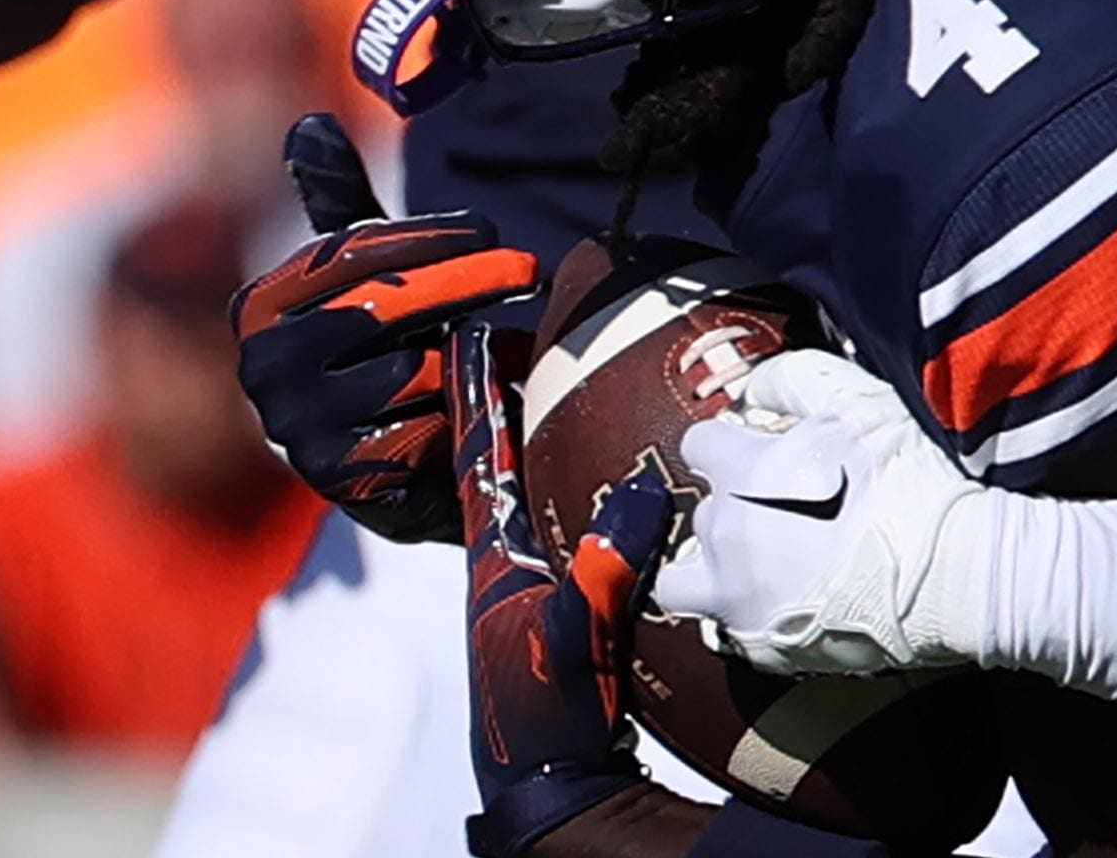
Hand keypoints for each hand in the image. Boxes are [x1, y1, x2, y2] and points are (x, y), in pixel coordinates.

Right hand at [233, 115, 540, 541]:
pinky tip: (482, 403)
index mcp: (261, 307)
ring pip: (413, 370)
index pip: (347, 251)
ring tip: (503, 344)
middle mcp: (263, 369)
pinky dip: (465, 411)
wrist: (407, 464)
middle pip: (382, 304)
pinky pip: (427, 429)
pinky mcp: (343, 482)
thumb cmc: (390, 347)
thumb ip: (339, 202)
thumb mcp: (364, 270)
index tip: (488, 228)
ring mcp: (297, 430)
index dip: (425, 235)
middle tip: (529, 268)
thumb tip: (306, 122)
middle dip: (467, 281)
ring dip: (472, 353)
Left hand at [453, 319, 674, 857]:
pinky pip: (565, 526)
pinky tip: (616, 479)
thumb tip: (641, 489)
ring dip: (543, 443)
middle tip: (529, 340)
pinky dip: (579, 489)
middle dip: (510, 402)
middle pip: (501, 463)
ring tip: (567, 389)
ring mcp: (529, 584)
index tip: (479, 331)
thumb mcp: (574, 637)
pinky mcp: (561, 606)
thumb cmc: (546, 714)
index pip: (475, 456)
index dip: (476, 394)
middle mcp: (504, 562)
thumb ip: (606, 567)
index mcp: (491, 558)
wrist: (551, 785)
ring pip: (531, 494)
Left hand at [658, 350, 998, 675]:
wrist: (955, 570)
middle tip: (787, 509)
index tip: (760, 454)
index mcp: (745, 474)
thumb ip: (796, 380)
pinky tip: (791, 600)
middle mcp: (728, 537)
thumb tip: (754, 390)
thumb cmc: (912, 484)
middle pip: (703, 513)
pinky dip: (749, 614)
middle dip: (737, 507)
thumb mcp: (861, 403)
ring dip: (717, 568)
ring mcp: (739, 598)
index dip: (731, 445)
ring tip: (766, 564)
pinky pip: (728, 630)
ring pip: (685, 581)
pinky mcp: (762, 647)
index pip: (698, 445)